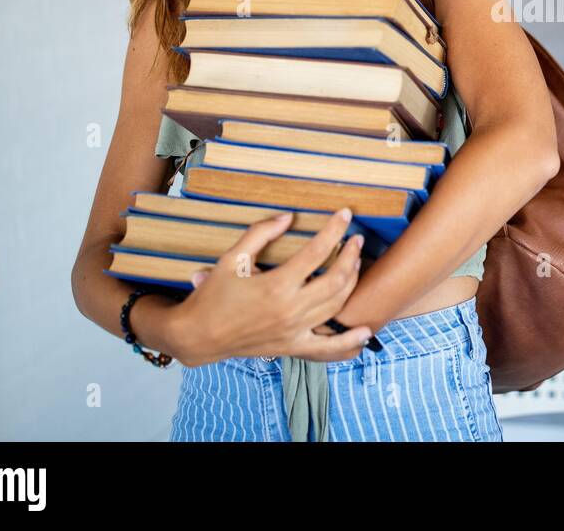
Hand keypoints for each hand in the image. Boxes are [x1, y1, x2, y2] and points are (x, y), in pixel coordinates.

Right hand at [169, 208, 371, 366]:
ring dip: (352, 283)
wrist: (197, 336)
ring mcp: (293, 331)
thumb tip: (288, 217)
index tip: (345, 215)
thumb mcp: (231, 258)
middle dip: (352, 255)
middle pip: (336, 279)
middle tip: (357, 240)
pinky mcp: (291, 347)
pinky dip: (348, 342)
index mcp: (276, 285)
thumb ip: (260, 234)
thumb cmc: (212, 296)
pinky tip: (366, 332)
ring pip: (336, 306)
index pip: (317, 252)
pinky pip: (326, 348)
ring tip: (356, 264)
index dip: (335, 230)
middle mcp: (290, 310)